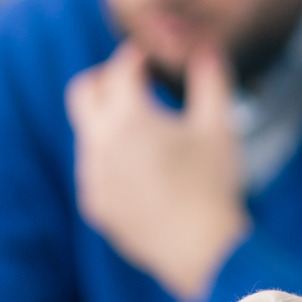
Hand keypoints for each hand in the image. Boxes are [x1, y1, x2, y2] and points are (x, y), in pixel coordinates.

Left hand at [66, 43, 250, 301]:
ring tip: (145, 130)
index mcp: (128, 119)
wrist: (202, 250)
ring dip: (109, 123)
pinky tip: (141, 169)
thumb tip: (208, 50)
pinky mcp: (95, 205)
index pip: (119, 71)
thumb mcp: (219, 127)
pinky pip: (93, 170)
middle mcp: (100, 145)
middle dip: (104, 80)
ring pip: (88, 135)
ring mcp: (92, 178)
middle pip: (82, 93)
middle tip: (130, 83)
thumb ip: (211, 81)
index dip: (134, 58)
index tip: (147, 58)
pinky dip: (110, 159)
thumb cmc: (214, 184)